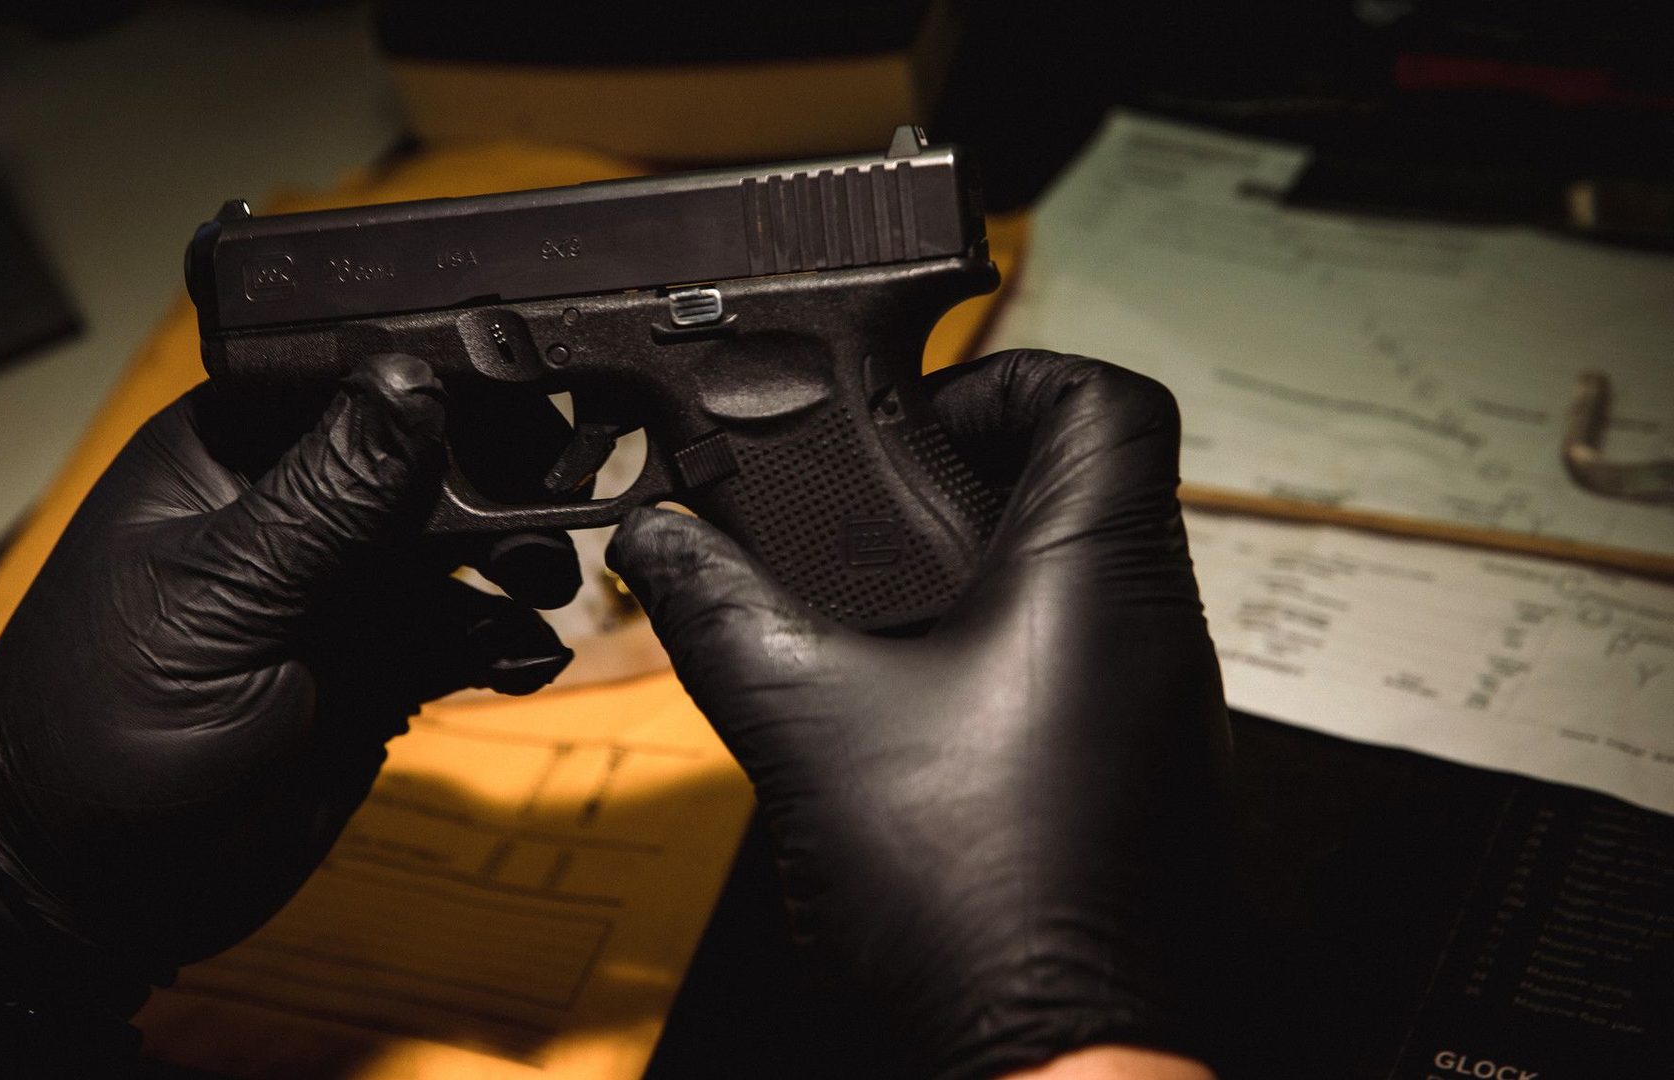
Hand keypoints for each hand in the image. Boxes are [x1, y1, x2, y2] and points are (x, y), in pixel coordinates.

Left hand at [0, 355, 575, 1064]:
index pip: (362, 383)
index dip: (450, 387)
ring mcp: (340, 589)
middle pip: (432, 460)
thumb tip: (413, 380)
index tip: (533, 410)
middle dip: (501, 482)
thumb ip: (328, 495)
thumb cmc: (100, 724)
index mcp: (235, 453)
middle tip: (553, 516)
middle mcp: (298, 506)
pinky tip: (526, 657)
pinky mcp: (376, 663)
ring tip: (545, 586)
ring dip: (518, 558)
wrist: (85, 886)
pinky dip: (504, 639)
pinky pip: (464, 632)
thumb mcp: (221, 597)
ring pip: (462, 546)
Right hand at [608, 350, 1232, 1078]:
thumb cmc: (974, 905)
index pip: (1105, 396)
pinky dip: (1007, 645)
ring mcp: (1163, 706)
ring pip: (1089, 572)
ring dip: (984, 565)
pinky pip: (1089, 658)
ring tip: (876, 608)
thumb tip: (659, 543)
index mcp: (1097, 576)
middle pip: (1087, 476)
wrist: (1056, 1062)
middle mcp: (1156, 628)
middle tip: (870, 518)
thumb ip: (721, 611)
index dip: (1003, 377)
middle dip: (966, 476)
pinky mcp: (1147, 773)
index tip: (912, 429)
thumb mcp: (805, 724)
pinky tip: (915, 704)